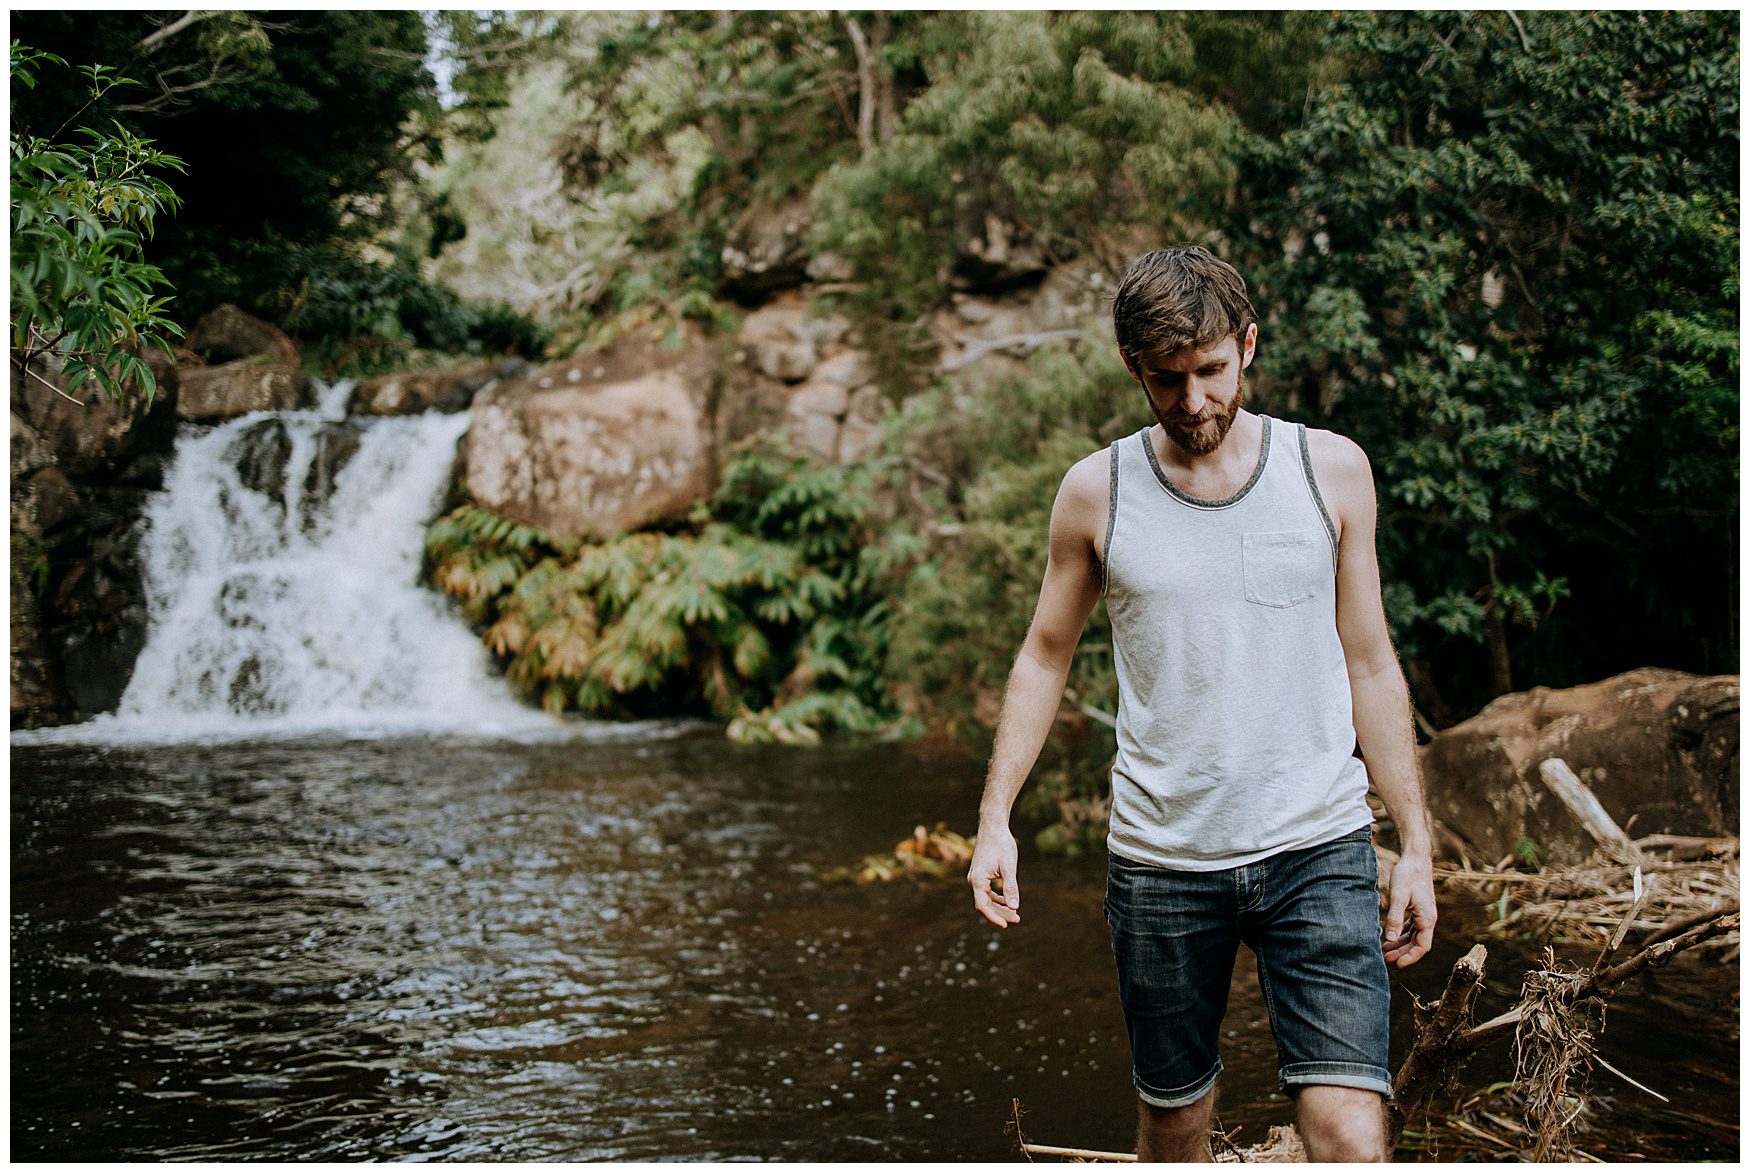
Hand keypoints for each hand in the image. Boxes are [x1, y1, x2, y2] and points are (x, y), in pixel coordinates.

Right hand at [967, 823, 1020, 927]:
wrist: (993, 826)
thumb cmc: (1001, 844)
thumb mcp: (1009, 867)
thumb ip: (1010, 888)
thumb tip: (1014, 907)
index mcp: (977, 880)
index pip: (983, 906)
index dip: (994, 917)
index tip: (1006, 924)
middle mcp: (973, 880)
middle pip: (985, 904)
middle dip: (1000, 913)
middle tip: (1017, 919)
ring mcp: (976, 876)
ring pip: (986, 898)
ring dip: (999, 906)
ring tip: (1014, 913)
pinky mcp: (980, 873)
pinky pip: (987, 891)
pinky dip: (997, 897)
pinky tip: (1007, 900)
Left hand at [1383, 847, 1436, 966]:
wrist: (1416, 858)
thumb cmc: (1408, 875)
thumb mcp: (1399, 897)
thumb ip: (1395, 918)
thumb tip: (1390, 939)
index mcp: (1427, 919)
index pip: (1422, 946)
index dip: (1410, 957)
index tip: (1396, 965)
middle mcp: (1428, 919)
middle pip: (1417, 943)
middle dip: (1402, 953)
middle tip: (1385, 959)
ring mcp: (1423, 914)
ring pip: (1413, 936)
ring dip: (1400, 944)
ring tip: (1384, 950)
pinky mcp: (1418, 908)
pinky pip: (1411, 927)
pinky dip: (1401, 933)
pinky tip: (1389, 936)